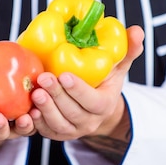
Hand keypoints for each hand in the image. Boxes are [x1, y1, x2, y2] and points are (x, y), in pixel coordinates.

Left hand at [29, 25, 144, 140]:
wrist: (96, 108)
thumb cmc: (104, 81)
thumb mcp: (118, 66)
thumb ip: (128, 49)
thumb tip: (137, 30)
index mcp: (104, 105)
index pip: (93, 101)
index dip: (78, 90)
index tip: (64, 74)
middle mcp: (89, 121)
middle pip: (72, 113)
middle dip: (57, 96)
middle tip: (44, 78)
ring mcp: (72, 130)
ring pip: (58, 124)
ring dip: (45, 110)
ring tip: (34, 92)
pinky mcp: (57, 134)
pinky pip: (46, 132)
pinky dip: (36, 124)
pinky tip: (28, 111)